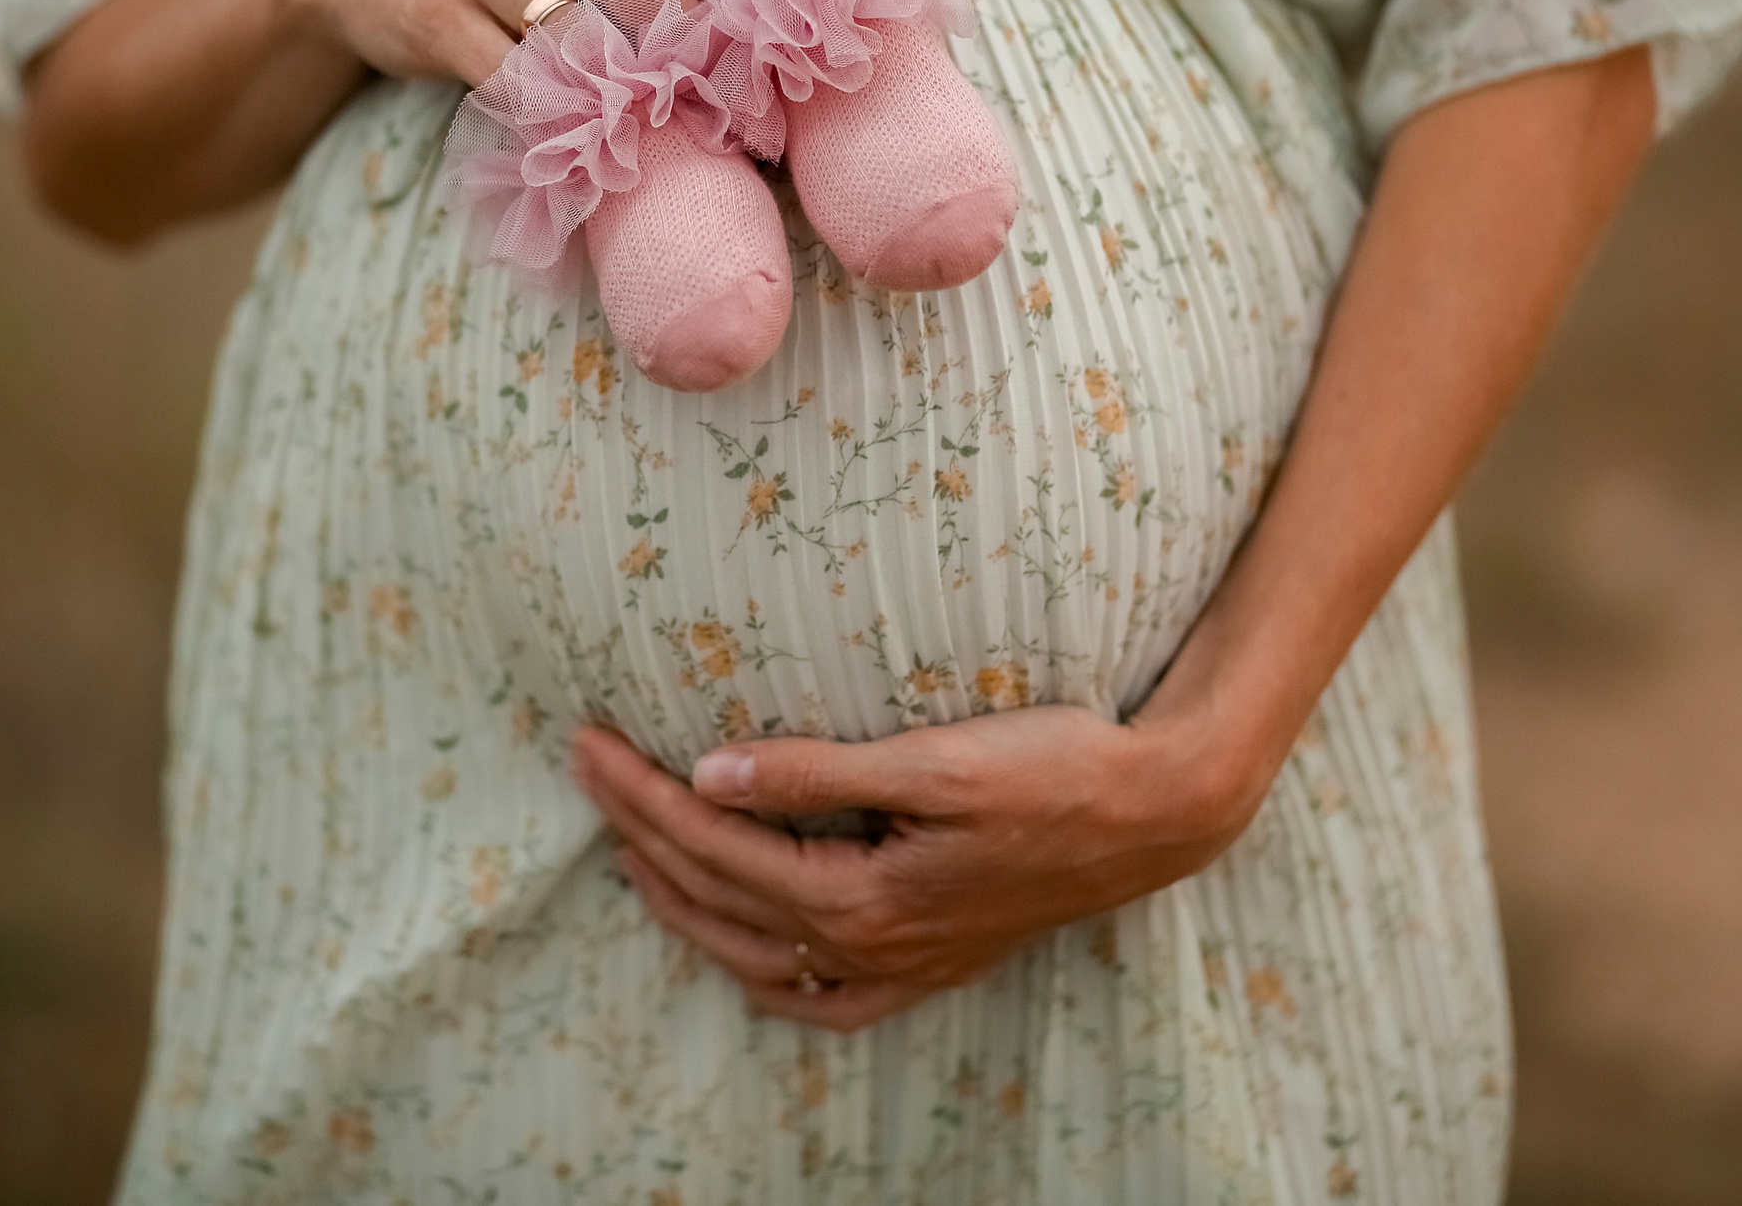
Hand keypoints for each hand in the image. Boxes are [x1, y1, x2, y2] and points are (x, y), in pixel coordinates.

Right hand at [274, 0, 730, 87]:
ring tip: (676, 130)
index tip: (777, 61)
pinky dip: (567, 115)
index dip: (743, 7)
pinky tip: (594, 132)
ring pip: (590, 47)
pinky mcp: (433, 15)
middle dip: (698, 63)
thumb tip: (761, 2)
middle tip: (740, 117)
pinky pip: (525, 85)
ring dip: (636, 99)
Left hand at [567, 705, 1276, 1032]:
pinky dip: (760, 970)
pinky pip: (819, 999)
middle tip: (587, 769)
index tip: (586, 742)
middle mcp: (869, 949)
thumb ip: (818, 773)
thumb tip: (708, 772)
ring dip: (681, 900)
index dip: (639, 793)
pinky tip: (738, 943)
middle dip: (639, 833)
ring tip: (631, 845)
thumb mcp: (934, 759)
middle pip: (717, 896)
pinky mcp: (929, 964)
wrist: (1155, 815)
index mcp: (860, 899)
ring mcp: (900, 967)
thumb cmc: (1054, 769)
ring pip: (753, 953)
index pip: (713, 843)